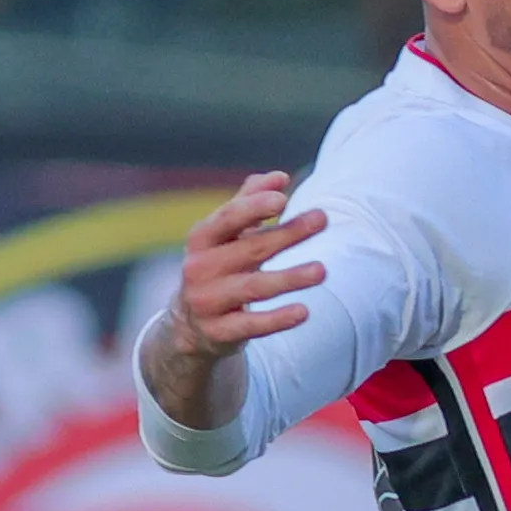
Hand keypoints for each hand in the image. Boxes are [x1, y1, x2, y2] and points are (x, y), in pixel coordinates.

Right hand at [170, 173, 330, 363]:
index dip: (253, 207)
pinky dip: (277, 319)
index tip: (283, 198)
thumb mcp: (225, 235)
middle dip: (287, 234)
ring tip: (321, 270)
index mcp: (201, 239)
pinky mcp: (219, 332)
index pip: (227, 218)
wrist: (189, 325)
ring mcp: (207, 302)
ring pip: (254, 288)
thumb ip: (249, 203)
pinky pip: (252, 326)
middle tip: (321, 219)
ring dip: (290, 278)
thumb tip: (279, 178)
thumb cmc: (217, 267)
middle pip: (250, 249)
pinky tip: (303, 311)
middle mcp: (199, 269)